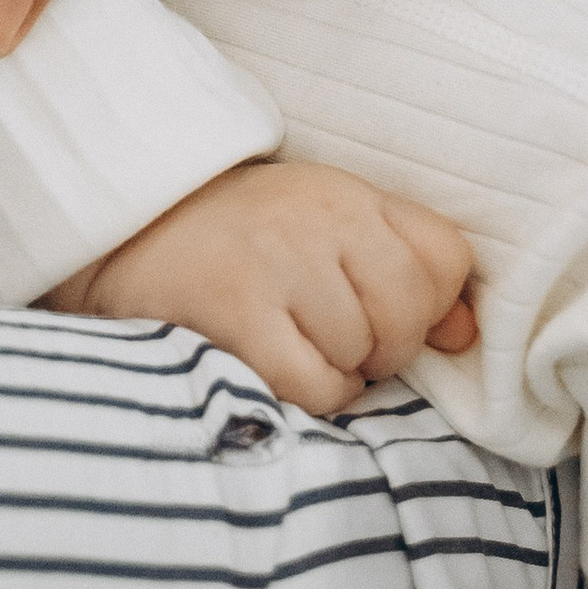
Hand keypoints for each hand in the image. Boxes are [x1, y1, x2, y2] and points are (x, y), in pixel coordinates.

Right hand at [46, 160, 477, 417]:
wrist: (122, 232)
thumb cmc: (240, 240)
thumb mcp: (329, 229)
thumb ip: (407, 266)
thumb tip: (465, 333)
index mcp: (349, 194)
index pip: (446, 260)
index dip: (425, 303)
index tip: (378, 305)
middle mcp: (320, 218)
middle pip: (411, 315)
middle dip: (382, 343)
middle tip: (329, 330)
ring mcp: (279, 263)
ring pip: (363, 354)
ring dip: (338, 368)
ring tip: (291, 338)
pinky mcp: (238, 310)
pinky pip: (318, 385)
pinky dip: (310, 394)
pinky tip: (278, 367)